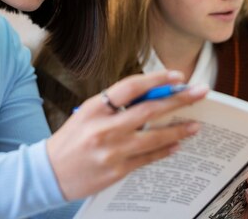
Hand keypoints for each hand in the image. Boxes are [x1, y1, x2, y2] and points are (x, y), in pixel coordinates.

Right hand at [46, 70, 208, 199]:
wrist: (48, 173)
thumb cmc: (70, 140)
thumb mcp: (87, 114)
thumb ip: (115, 106)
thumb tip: (151, 96)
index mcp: (95, 108)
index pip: (131, 87)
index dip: (157, 79)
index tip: (177, 75)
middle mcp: (105, 128)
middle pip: (149, 109)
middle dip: (179, 98)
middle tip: (200, 92)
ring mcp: (112, 150)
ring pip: (154, 137)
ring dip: (178, 129)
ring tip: (196, 124)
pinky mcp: (117, 170)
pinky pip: (148, 158)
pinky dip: (164, 150)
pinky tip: (177, 145)